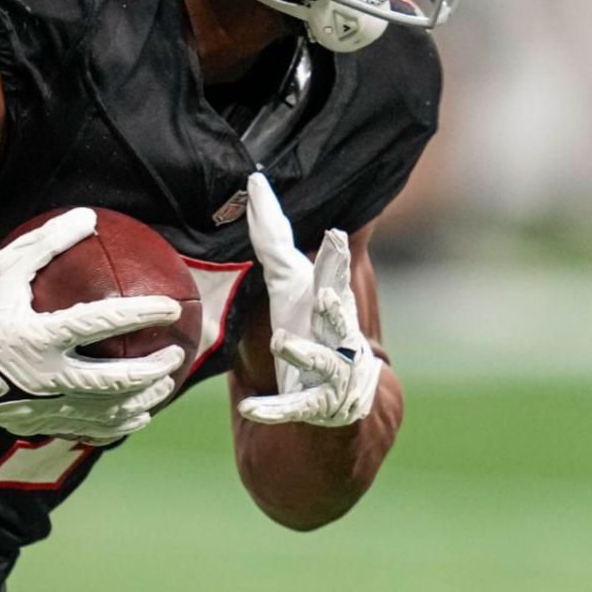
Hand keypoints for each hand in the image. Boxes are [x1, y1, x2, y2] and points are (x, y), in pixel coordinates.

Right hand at [0, 208, 184, 443]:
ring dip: (142, 400)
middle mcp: (43, 377)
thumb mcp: (3, 268)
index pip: (103, 323)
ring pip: (106, 413)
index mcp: (37, 336)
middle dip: (153, 371)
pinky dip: (116, 425)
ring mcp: (41, 406)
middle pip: (114, 381)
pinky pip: (86, 430)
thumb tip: (88, 216)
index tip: (172, 307)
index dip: (142, 314)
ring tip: (164, 387)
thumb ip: (47, 242)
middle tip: (176, 355)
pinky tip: (134, 417)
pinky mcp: (36, 423)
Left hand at [237, 174, 383, 427]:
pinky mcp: (313, 404)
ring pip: (319, 361)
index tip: (335, 236)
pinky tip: (250, 409)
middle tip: (327, 292)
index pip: (334, 277)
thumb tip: (255, 182)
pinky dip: (272, 409)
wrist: (341, 396)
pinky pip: (291, 407)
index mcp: (331, 304)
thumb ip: (275, 237)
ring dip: (302, 352)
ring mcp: (329, 372)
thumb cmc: (312, 326)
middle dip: (335, 305)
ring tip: (281, 340)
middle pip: (339, 318)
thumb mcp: (292, 281)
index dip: (335, 260)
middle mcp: (338, 336)